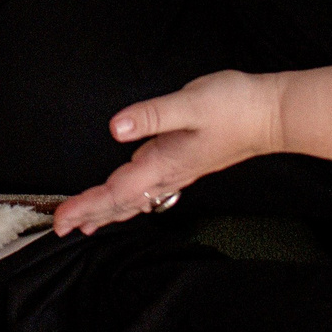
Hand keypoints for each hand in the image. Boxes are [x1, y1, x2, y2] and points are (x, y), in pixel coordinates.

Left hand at [54, 71, 287, 235]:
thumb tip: (116, 127)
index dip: (85, 205)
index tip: (59, 220)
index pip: (115, 192)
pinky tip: (128, 200)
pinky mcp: (184, 164)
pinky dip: (128, 200)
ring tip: (85, 223)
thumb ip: (152, 115)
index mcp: (163, 163)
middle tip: (60, 227)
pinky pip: (148, 191)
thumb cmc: (234, 106)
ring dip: (108, 211)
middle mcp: (167, 174)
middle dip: (89, 215)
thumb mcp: (191, 104)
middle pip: (121, 203)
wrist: (271, 115)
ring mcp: (177, 172)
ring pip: (134, 200)